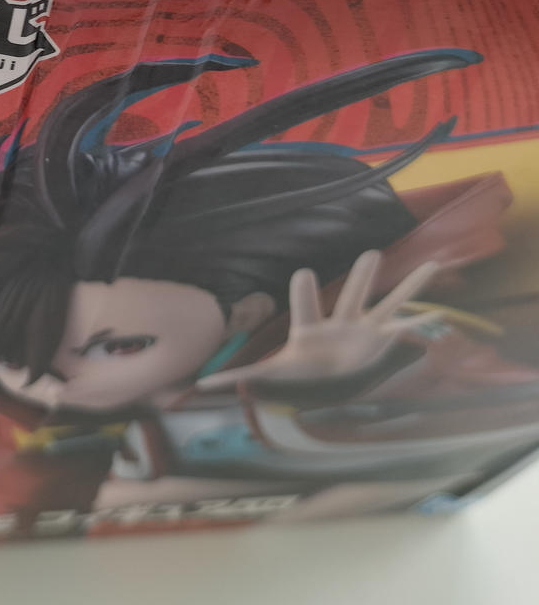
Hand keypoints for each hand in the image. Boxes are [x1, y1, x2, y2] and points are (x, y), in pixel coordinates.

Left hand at [197, 251, 442, 390]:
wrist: (323, 389)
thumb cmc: (297, 379)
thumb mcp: (269, 380)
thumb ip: (237, 381)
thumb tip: (198, 386)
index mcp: (311, 331)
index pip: (306, 307)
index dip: (305, 292)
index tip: (305, 273)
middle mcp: (340, 327)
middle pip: (352, 296)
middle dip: (361, 278)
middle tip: (371, 253)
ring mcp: (366, 335)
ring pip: (389, 306)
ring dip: (408, 288)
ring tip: (431, 266)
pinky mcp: (383, 349)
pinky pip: (408, 336)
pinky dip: (425, 332)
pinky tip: (444, 322)